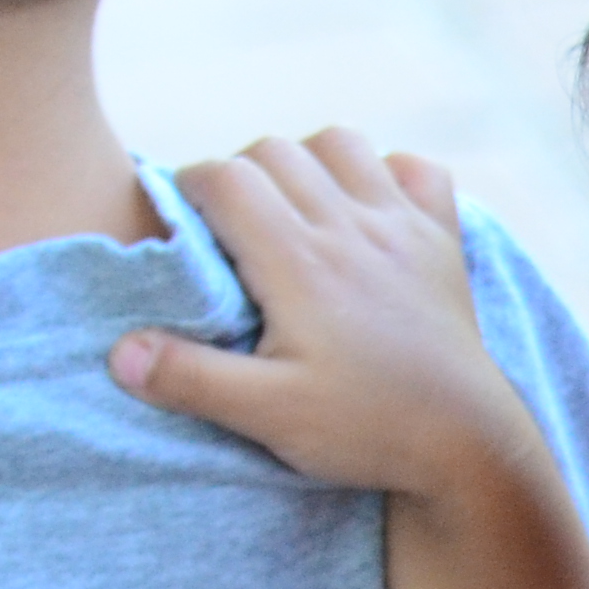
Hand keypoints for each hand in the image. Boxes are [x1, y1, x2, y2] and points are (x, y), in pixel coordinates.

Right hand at [116, 129, 541, 503]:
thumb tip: (119, 350)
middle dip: (239, 172)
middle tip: (229, 226)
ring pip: (343, 143)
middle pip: (275, 151)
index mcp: (299, 261)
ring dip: (307, 159)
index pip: (226, 178)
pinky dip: (389, 173)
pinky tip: (370, 212)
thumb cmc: (365, 430)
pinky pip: (419, 171)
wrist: (468, 445)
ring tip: (291, 208)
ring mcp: (403, 228)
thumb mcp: (267, 415)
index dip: (190, 186)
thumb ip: (191, 378)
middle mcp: (350, 227)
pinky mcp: (442, 242)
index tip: (182, 222)